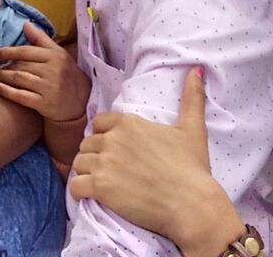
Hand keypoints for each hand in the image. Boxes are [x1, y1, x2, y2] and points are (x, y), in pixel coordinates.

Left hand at [0, 21, 89, 120]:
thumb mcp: (59, 54)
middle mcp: (53, 70)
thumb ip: (41, 39)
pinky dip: (7, 91)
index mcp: (56, 55)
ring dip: (2, 76)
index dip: (8, 52)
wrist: (82, 102)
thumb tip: (25, 23)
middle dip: (4, 66)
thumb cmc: (67, 75)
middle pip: (21, 65)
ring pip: (19, 78)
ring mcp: (49, 87)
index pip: (25, 51)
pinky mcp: (45, 103)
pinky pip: (21, 96)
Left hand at [68, 67, 242, 254]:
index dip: (104, 135)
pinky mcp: (99, 187)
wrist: (191, 204)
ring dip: (86, 173)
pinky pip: (75, 186)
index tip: (114, 149)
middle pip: (87, 143)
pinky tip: (91, 196)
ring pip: (79, 163)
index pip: (99, 123)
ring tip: (101, 184)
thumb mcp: (193, 128)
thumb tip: (197, 68)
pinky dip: (80, 192)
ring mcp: (104, 163)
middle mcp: (112, 139)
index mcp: (129, 122)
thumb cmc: (192, 167)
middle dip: (95, 155)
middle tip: (109, 170)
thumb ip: (192, 97)